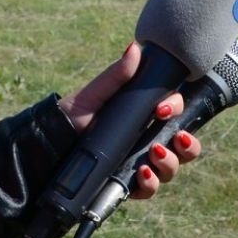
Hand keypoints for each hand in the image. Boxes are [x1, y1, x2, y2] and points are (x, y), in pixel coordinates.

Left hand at [58, 42, 203, 199]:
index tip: (162, 109)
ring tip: (154, 154)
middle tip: (177, 138)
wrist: (48, 146)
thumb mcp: (95, 95)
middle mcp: (146, 140)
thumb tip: (135, 48)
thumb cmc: (71, 116)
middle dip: (188, 145)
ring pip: (171, 168)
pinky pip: (148, 189)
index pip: (174, 113)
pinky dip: (150, 183)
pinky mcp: (126, 184)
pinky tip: (141, 173)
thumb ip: (116, 75)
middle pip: (183, 146)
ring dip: (170, 163)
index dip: (176, 109)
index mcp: (143, 116)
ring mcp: (138, 163)